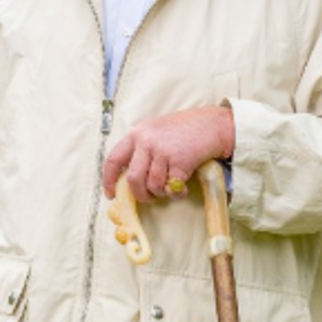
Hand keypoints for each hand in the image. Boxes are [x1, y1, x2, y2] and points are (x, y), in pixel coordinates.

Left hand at [102, 105, 233, 202]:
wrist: (213, 124)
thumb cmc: (185, 129)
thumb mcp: (156, 131)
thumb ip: (142, 149)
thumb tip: (131, 179)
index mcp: (137, 133)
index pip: (113, 159)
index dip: (109, 180)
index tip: (111, 194)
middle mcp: (146, 141)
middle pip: (133, 179)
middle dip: (140, 194)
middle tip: (149, 198)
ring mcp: (162, 151)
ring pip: (153, 186)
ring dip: (162, 193)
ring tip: (171, 188)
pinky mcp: (179, 161)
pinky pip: (172, 188)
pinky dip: (177, 193)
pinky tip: (183, 188)